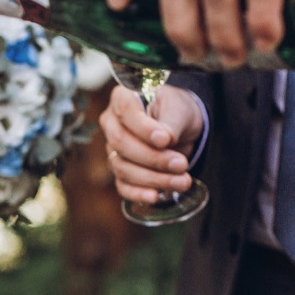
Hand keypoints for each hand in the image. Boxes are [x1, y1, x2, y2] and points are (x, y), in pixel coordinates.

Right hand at [99, 84, 203, 203]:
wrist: (180, 126)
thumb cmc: (177, 111)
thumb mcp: (180, 109)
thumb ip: (171, 122)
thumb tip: (165, 141)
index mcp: (122, 99)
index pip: (125, 112)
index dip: (143, 128)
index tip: (166, 140)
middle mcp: (111, 124)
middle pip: (120, 144)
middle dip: (153, 158)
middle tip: (182, 164)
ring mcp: (112, 150)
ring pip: (123, 168)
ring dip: (153, 179)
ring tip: (182, 181)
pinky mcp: (120, 171)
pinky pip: (123, 185)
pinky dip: (138, 193)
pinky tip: (156, 196)